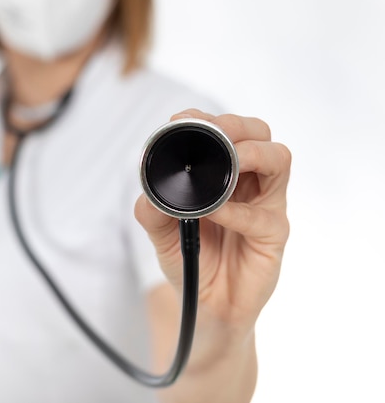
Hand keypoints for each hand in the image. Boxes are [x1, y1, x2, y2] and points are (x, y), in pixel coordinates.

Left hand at [135, 109, 290, 367]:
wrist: (206, 306)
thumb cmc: (191, 260)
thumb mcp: (162, 231)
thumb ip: (152, 208)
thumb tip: (148, 185)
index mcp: (224, 173)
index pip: (226, 131)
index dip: (205, 120)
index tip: (180, 121)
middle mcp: (249, 183)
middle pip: (259, 133)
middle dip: (234, 126)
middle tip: (211, 137)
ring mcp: (266, 205)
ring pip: (278, 159)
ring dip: (249, 154)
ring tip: (225, 164)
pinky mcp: (274, 235)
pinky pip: (262, 215)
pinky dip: (235, 210)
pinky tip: (212, 213)